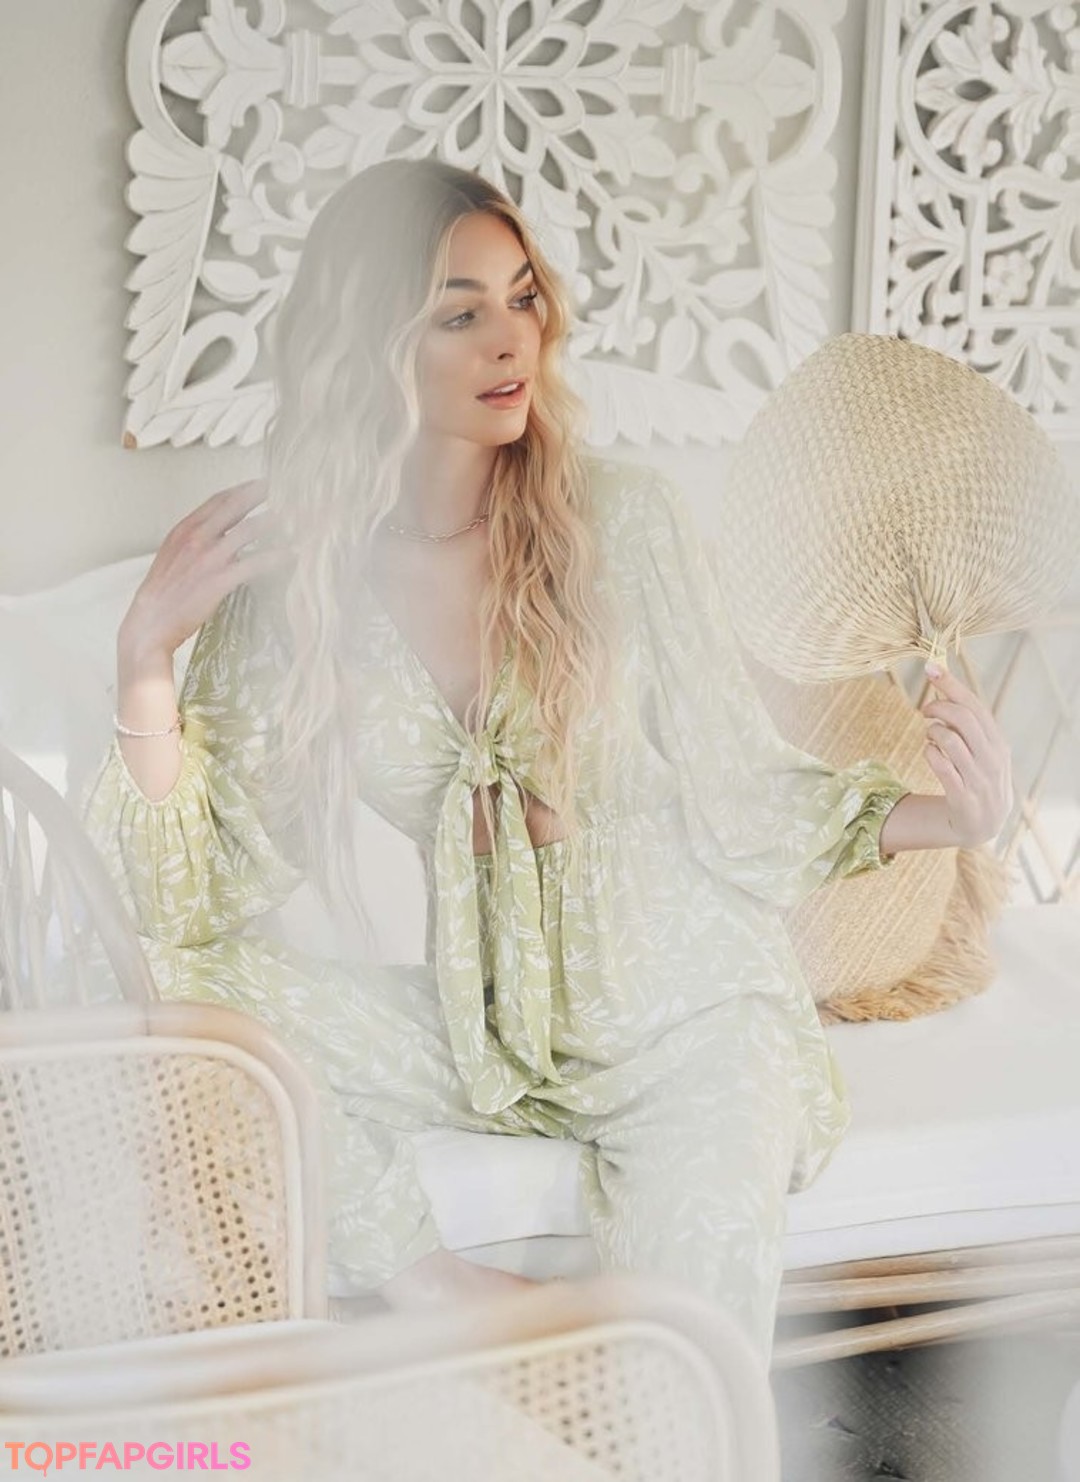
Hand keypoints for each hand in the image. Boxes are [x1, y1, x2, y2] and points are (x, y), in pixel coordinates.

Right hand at [118, 479, 285, 669]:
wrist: (149, 623)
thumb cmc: (162, 595)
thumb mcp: (173, 556)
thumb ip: (195, 541)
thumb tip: (220, 535)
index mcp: (184, 529)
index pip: (218, 499)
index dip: (243, 489)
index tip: (261, 484)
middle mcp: (197, 537)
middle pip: (236, 505)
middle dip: (263, 492)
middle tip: (287, 486)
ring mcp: (209, 557)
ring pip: (250, 530)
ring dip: (276, 521)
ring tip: (299, 518)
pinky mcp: (219, 580)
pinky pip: (255, 563)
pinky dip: (277, 557)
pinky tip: (292, 554)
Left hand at [920, 662, 1013, 846]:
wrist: (983, 823)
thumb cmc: (978, 776)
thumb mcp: (982, 750)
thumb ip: (967, 725)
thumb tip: (943, 689)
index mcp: (998, 742)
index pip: (975, 705)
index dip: (951, 684)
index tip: (930, 667)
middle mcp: (992, 758)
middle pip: (962, 718)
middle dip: (938, 707)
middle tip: (924, 710)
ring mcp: (978, 778)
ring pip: (948, 740)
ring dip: (931, 732)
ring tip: (930, 736)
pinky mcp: (962, 796)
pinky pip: (939, 765)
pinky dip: (929, 753)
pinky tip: (930, 753)